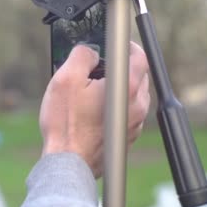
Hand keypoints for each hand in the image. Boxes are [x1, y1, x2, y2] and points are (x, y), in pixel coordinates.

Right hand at [39, 42, 149, 177]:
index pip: (140, 56)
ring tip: (92, 90)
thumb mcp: (66, 78)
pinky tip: (93, 110)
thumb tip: (90, 50)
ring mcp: (134, 124)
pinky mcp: (127, 138)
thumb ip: (82, 54)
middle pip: (138, 76)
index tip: (116, 44)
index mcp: (127, 89)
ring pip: (132, 96)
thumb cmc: (66, 123)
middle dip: (121, 67)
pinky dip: (114, 107)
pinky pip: (126, 114)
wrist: (67, 162)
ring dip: (117, 89)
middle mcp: (137, 106)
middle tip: (98, 67)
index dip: (127, 45)